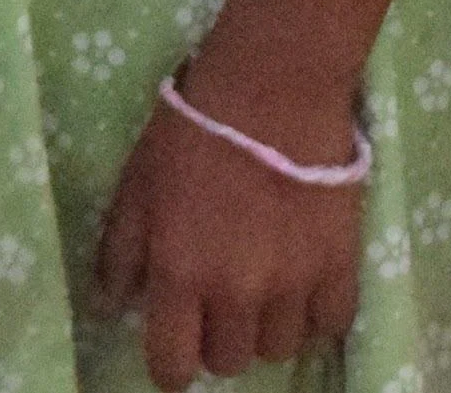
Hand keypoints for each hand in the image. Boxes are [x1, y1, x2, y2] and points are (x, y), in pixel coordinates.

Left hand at [92, 84, 366, 386]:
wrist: (274, 85)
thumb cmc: (193, 128)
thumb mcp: (137, 183)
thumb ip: (121, 252)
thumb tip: (110, 307)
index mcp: (180, 274)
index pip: (173, 366)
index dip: (170, 366)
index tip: (175, 350)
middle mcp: (237, 292)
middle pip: (228, 361)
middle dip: (217, 337)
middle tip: (218, 299)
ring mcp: (294, 284)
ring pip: (278, 349)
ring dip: (265, 325)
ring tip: (262, 285)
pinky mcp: (340, 265)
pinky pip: (331, 324)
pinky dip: (316, 312)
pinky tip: (303, 280)